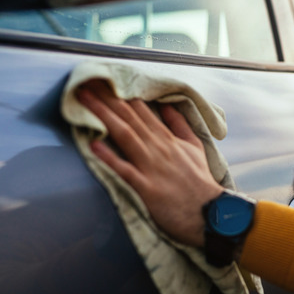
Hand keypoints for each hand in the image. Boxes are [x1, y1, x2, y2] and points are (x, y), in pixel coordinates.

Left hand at [76, 80, 223, 246]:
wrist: (209, 212)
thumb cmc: (200, 181)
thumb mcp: (195, 147)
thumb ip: (180, 125)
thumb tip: (166, 105)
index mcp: (168, 138)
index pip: (141, 110)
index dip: (122, 94)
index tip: (105, 80)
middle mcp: (158, 148)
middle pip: (129, 118)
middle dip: (106, 98)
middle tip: (86, 82)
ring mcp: (151, 167)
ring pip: (125, 136)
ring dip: (103, 117)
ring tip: (84, 101)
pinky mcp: (146, 188)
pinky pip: (124, 170)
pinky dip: (109, 157)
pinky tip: (93, 145)